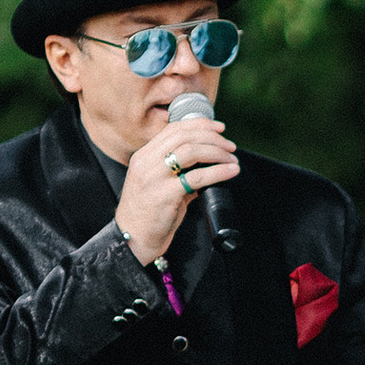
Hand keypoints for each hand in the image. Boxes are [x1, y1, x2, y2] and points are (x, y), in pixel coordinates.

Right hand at [114, 112, 239, 267]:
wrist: (132, 239)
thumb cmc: (149, 215)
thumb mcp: (160, 186)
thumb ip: (180, 173)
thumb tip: (209, 167)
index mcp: (143, 157)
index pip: (173, 129)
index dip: (199, 125)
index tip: (219, 128)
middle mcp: (146, 162)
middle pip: (184, 136)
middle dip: (212, 137)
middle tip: (230, 146)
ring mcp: (153, 178)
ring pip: (191, 151)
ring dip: (217, 152)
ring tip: (232, 159)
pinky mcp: (164, 195)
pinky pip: (196, 177)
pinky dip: (218, 172)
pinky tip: (230, 171)